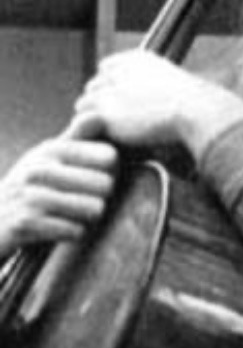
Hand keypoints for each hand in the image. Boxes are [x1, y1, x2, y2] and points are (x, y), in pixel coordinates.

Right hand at [0, 121, 118, 255]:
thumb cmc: (29, 188)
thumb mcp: (49, 158)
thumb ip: (77, 138)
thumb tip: (99, 114)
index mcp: (52, 149)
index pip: (109, 157)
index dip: (113, 171)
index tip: (99, 177)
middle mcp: (40, 168)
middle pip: (106, 185)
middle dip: (102, 197)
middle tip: (85, 201)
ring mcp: (30, 196)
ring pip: (94, 208)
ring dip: (88, 217)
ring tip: (73, 215)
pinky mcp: (24, 224)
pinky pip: (75, 230)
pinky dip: (73, 233)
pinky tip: (59, 229)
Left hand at [74, 50, 242, 161]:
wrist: (197, 110)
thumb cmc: (193, 103)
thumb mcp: (172, 83)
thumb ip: (151, 86)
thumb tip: (143, 102)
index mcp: (137, 59)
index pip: (106, 68)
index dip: (110, 86)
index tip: (120, 102)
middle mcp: (120, 70)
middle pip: (93, 86)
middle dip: (99, 102)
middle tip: (113, 123)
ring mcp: (110, 90)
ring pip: (84, 104)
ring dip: (93, 118)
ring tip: (107, 134)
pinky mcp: (105, 111)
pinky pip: (81, 122)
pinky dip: (88, 131)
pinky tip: (102, 140)